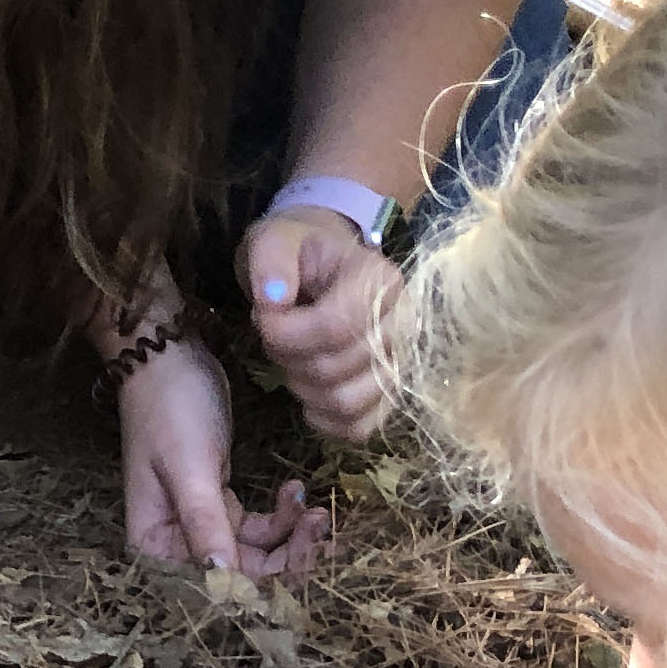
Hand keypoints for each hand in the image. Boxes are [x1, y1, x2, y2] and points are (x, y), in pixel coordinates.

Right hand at [116, 337, 331, 579]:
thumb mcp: (188, 466)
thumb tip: (221, 578)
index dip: (260, 587)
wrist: (168, 356)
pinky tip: (296, 490)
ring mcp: (200, 522)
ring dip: (290, 537)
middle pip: (240, 576)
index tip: (303, 560)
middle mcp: (175, 543)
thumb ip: (204, 523)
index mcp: (155, 544)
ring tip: (316, 509)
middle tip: (320, 529)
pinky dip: (283, 516)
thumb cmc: (169, 410)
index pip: (212, 586)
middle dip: (286, 560)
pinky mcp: (220, 501)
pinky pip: (260, 528)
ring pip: (257, 554)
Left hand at [241, 207, 405, 441]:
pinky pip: (361, 427)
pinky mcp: (388, 394)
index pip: (336, 326)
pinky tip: (306, 395)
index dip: (288, 334)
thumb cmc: (298, 252)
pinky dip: (325, 420)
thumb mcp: (275, 240)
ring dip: (303, 388)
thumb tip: (273, 300)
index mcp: (381, 282)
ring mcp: (400, 363)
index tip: (263, 320)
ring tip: (291, 359)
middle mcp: (403, 325)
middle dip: (288, 357)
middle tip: (275, 335)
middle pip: (336, 367)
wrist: (318, 267)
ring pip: (347, 402)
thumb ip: (271, 262)